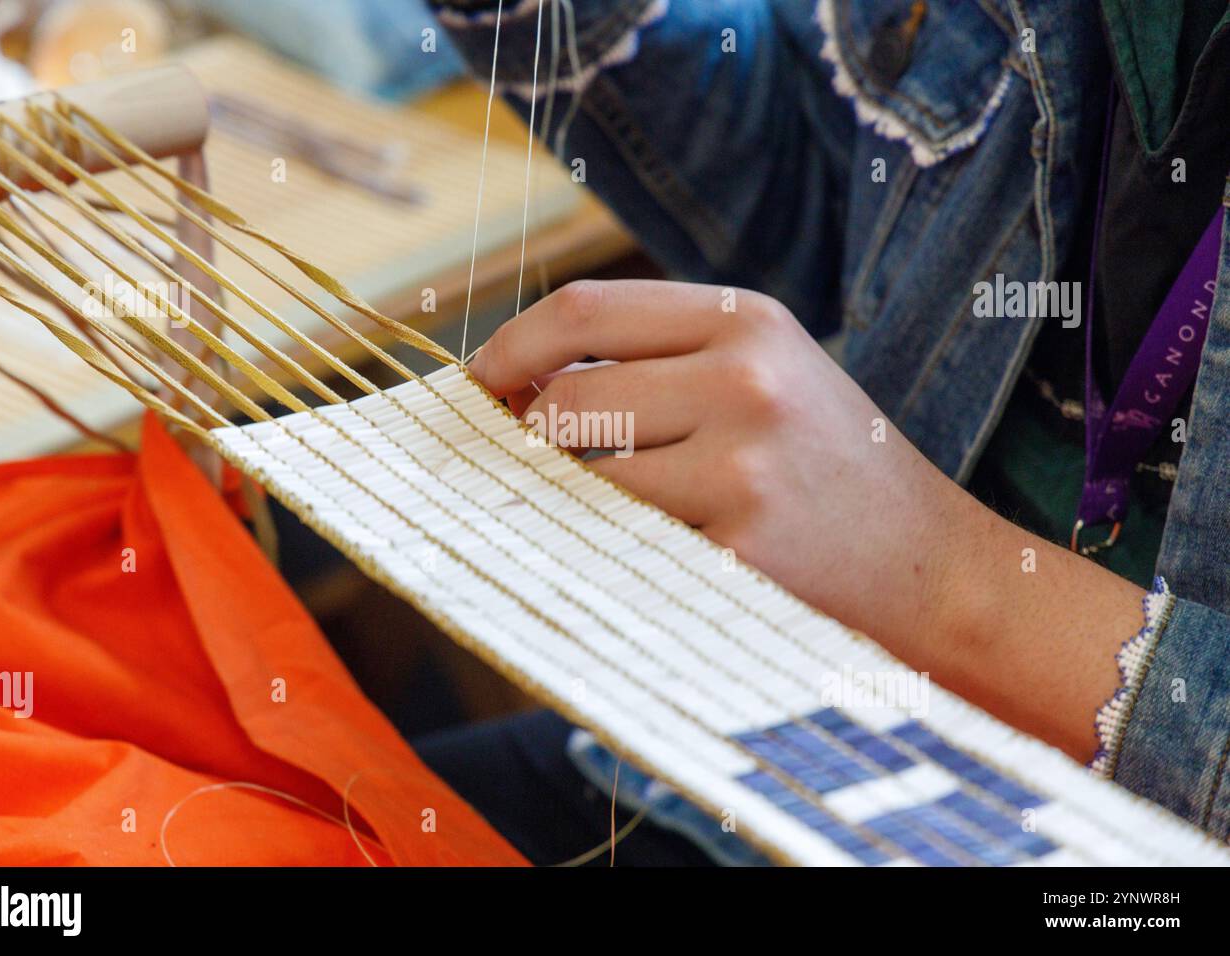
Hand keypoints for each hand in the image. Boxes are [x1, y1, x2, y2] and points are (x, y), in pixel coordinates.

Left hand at [469, 279, 1141, 759]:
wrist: (936, 572)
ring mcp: (743, 468)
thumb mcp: (768, 377)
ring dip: (578, 504)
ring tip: (631, 516)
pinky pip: (622, 546)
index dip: (511, 345)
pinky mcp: (739, 551)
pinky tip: (664, 558)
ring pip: (583, 481)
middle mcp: (746, 380)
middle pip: (567, 401)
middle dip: (534, 444)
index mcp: (749, 321)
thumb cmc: (833, 471)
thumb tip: (524, 385)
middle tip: (540, 471)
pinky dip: (615, 554)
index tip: (481, 384)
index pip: (584, 309)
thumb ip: (660, 362)